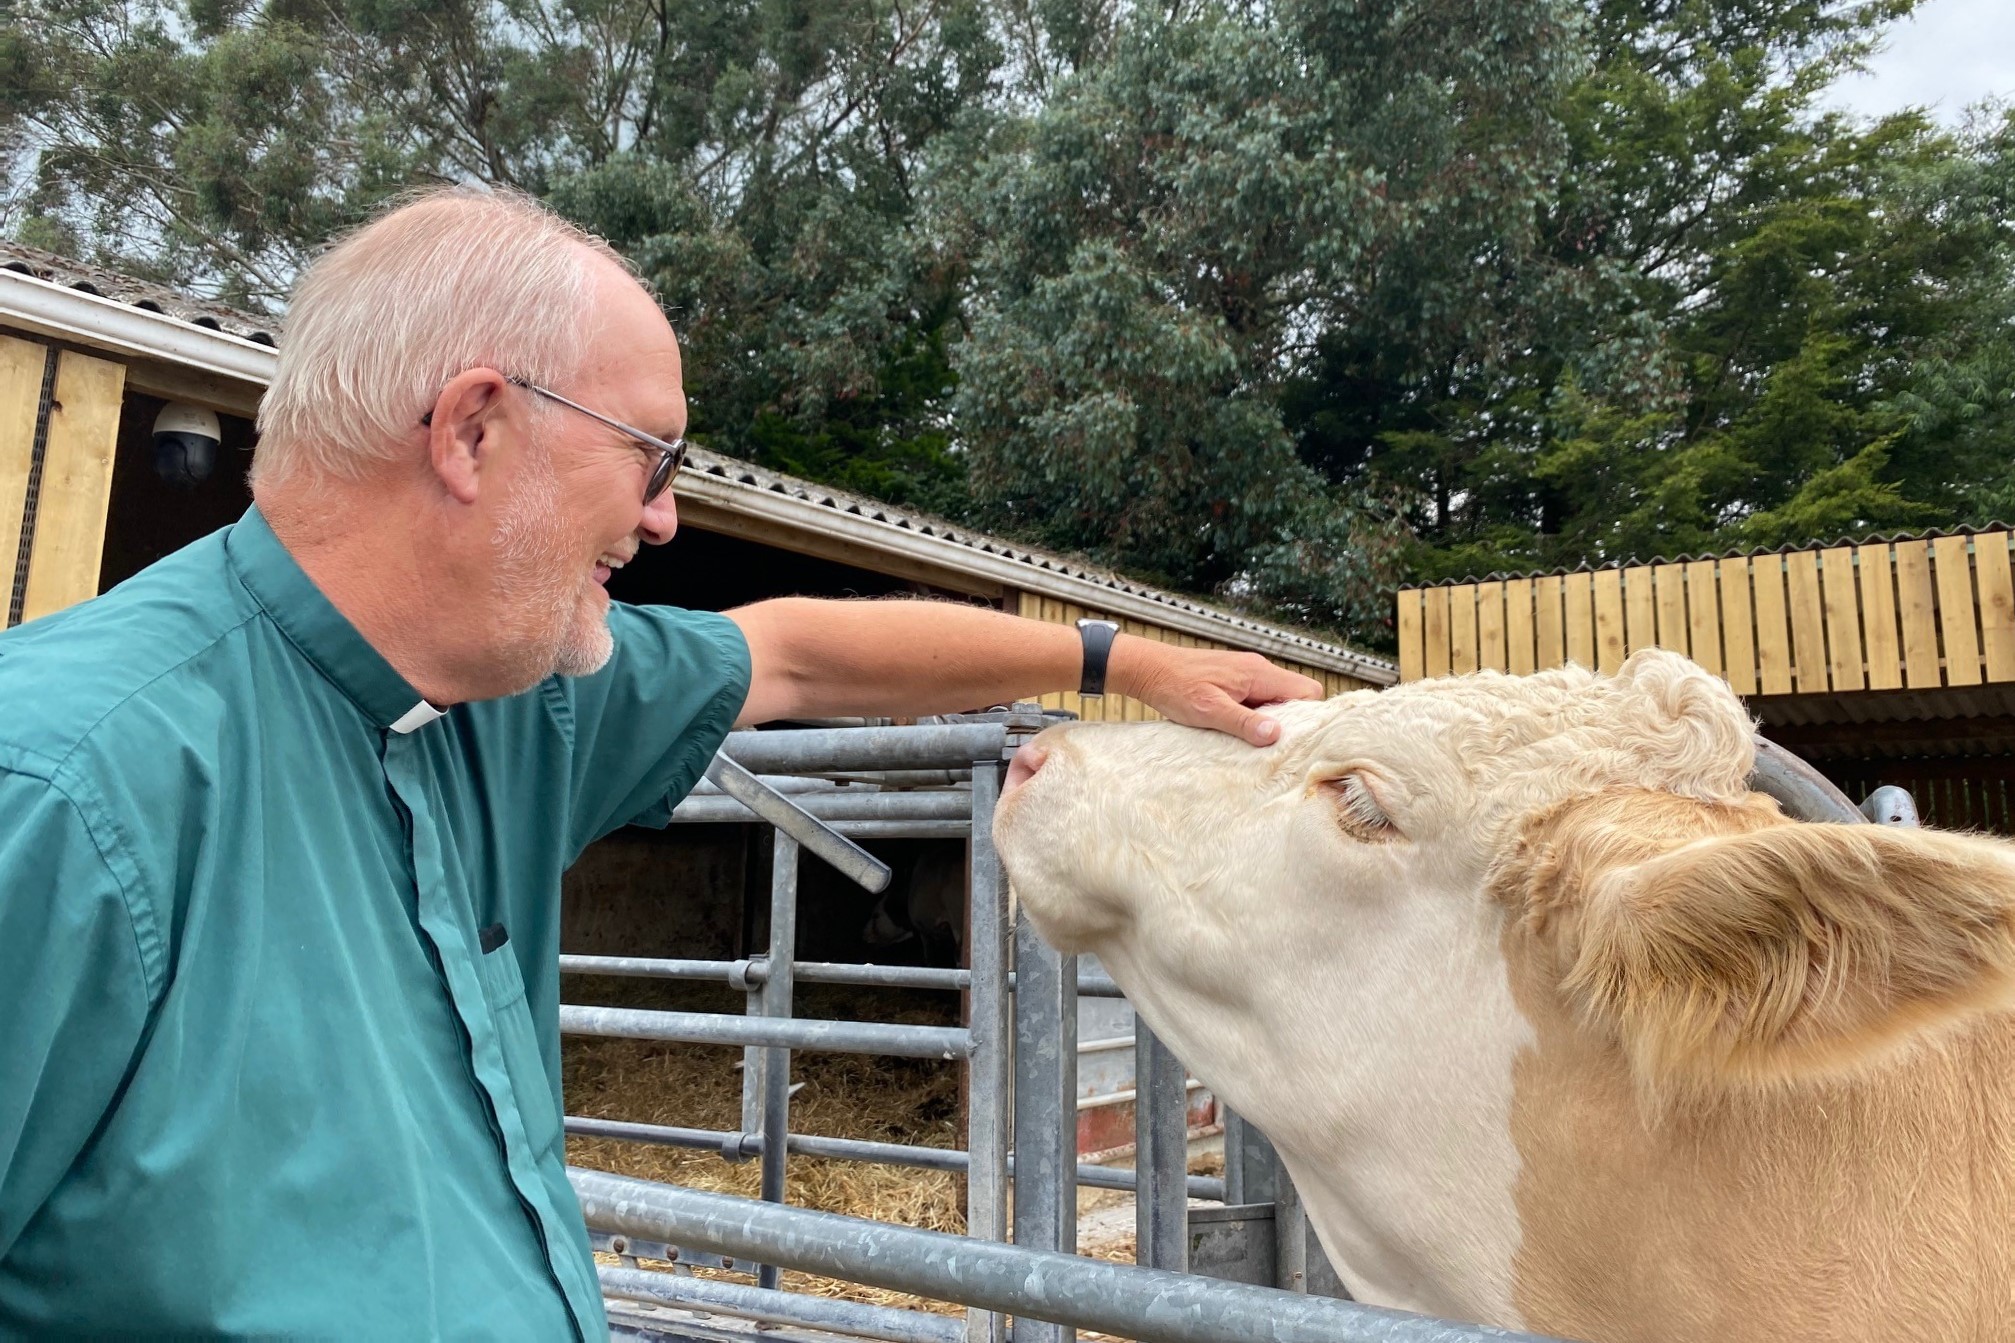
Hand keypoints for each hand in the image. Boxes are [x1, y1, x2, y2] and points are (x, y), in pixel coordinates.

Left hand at [1110, 637, 1325, 744]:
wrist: (1148, 669)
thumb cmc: (1175, 687)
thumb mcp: (1209, 710)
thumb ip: (1243, 722)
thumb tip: (1275, 734)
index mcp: (1258, 673)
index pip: (1308, 691)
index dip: (1308, 716)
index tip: (1295, 738)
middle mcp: (1258, 670)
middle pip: (1295, 697)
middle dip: (1289, 722)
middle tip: (1272, 745)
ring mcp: (1247, 675)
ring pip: (1276, 700)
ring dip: (1269, 721)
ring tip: (1253, 741)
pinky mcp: (1235, 682)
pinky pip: (1258, 700)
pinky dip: (1254, 716)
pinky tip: (1239, 731)